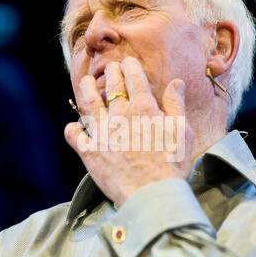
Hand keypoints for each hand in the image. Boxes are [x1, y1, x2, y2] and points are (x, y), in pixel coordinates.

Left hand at [65, 56, 194, 206]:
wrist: (152, 194)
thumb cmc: (172, 164)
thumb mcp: (182, 132)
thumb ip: (176, 105)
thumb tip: (176, 82)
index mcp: (144, 108)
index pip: (134, 78)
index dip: (130, 67)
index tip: (127, 62)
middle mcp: (120, 115)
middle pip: (112, 87)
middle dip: (111, 73)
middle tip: (110, 67)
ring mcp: (102, 133)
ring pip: (89, 104)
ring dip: (87, 90)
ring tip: (86, 82)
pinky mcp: (90, 151)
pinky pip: (76, 136)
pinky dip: (73, 129)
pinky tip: (73, 126)